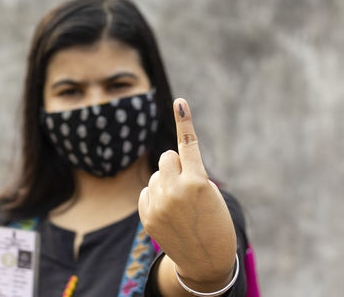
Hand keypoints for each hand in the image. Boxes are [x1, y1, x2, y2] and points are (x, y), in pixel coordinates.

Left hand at [138, 98, 236, 282]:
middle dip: (176, 165)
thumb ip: (190, 175)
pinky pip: (147, 191)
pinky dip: (156, 196)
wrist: (206, 262)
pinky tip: (167, 212)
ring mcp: (158, 205)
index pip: (188, 145)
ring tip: (179, 205)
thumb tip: (165, 163)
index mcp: (199, 183)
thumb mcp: (211, 197)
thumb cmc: (215, 224)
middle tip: (186, 184)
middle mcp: (175, 191)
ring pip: (156, 174)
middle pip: (166, 157)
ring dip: (166, 182)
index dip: (184, 121)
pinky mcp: (147, 216)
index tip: (180, 102)